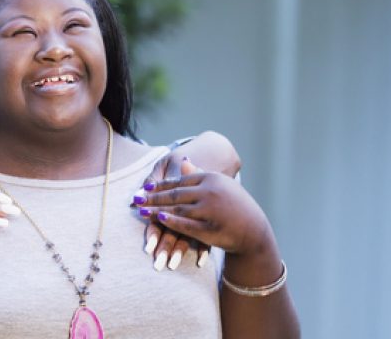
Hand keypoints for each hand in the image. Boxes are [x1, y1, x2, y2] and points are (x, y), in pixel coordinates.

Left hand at [137, 158, 273, 257]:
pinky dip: (171, 221)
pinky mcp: (211, 228)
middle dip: (153, 197)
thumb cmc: (235, 205)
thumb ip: (199, 173)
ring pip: (177, 209)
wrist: (255, 230)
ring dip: (156, 210)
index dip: (160, 185)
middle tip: (136, 200)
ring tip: (141, 210)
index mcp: (211, 178)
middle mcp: (210, 192)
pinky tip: (158, 219)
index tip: (144, 188)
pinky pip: (186, 224)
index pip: (180, 181)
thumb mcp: (220, 185)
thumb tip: (184, 159)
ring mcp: (210, 210)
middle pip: (175, 194)